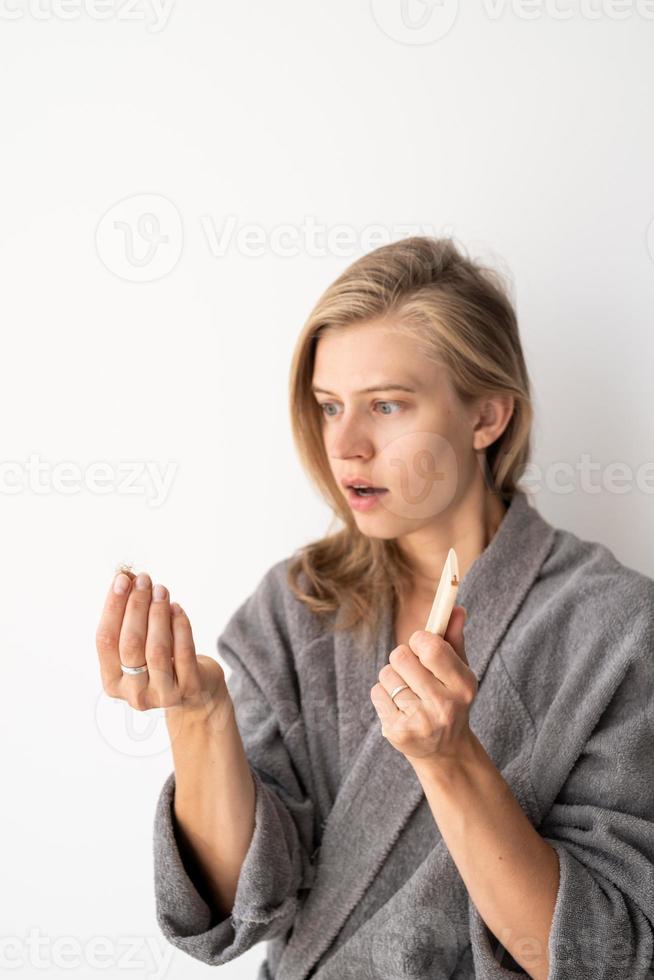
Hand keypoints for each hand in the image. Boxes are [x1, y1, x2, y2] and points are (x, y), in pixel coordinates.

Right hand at [95, 568, 227, 722]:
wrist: (196, 693)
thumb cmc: (162, 661)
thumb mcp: (140, 645)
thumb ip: (129, 618)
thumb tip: (127, 577)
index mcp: (112, 681)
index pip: (105, 640)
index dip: (113, 607)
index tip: (122, 579)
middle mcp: (134, 693)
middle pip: (130, 644)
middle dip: (136, 606)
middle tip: (145, 581)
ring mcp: (162, 694)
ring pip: (156, 649)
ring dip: (158, 614)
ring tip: (161, 591)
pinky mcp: (189, 689)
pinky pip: (183, 653)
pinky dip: (180, 626)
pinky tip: (177, 608)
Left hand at [370, 606, 477, 767]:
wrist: (445, 752)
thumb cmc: (450, 700)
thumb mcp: (459, 671)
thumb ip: (454, 639)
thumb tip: (455, 608)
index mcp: (462, 685)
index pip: (430, 646)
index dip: (419, 640)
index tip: (421, 647)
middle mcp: (443, 705)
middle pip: (401, 656)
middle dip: (403, 659)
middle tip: (414, 672)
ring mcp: (420, 721)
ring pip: (387, 674)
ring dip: (393, 678)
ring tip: (408, 692)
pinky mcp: (398, 732)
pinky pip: (377, 693)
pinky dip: (384, 695)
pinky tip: (400, 707)